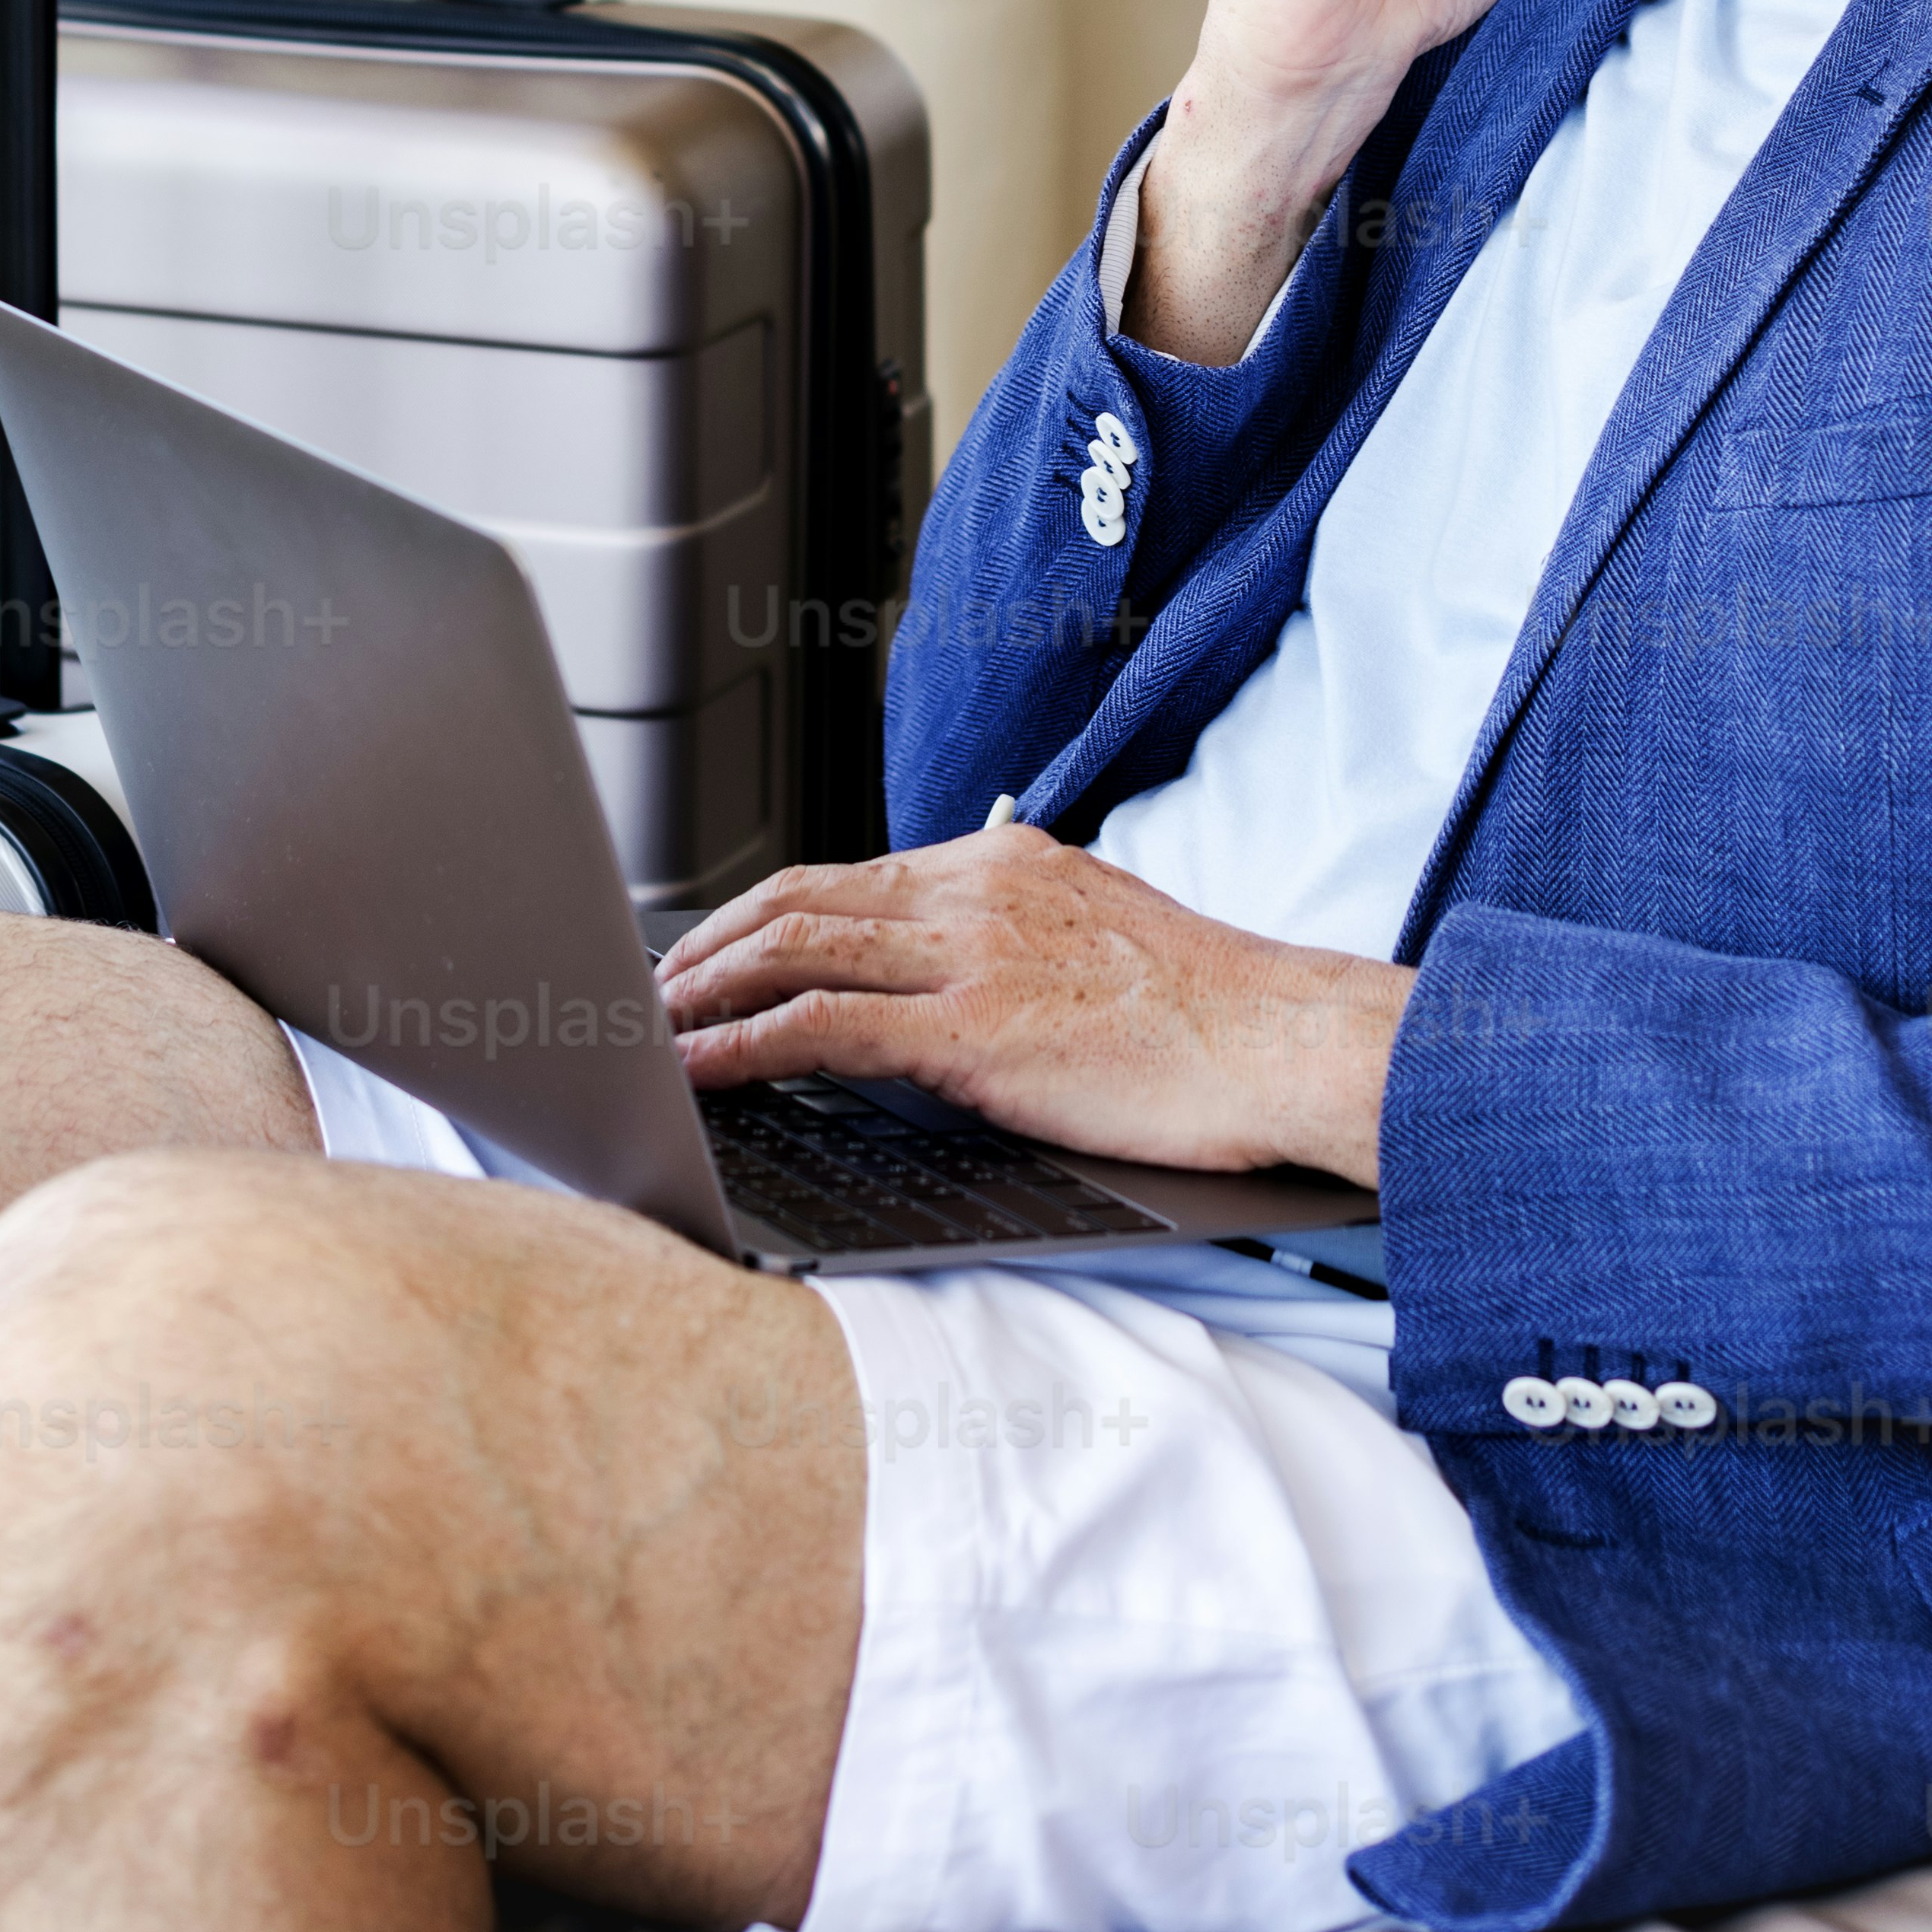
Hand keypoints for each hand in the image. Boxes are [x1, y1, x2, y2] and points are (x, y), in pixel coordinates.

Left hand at [657, 827, 1405, 1185]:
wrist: (1282, 1041)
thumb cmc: (1206, 1016)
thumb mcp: (1096, 941)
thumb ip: (1010, 945)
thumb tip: (943, 991)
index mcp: (1006, 863)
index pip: (849, 875)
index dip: (762, 910)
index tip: (712, 947)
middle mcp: (977, 888)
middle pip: (801, 896)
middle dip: (709, 941)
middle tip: (650, 985)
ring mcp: (971, 951)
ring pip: (795, 947)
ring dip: (703, 987)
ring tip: (649, 1026)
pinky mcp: (973, 1027)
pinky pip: (823, 1025)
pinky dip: (741, 1043)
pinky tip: (699, 1068)